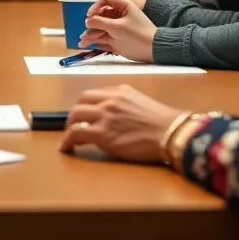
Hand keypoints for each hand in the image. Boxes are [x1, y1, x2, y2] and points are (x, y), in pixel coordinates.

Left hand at [59, 84, 184, 163]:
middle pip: (81, 102)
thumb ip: (125, 106)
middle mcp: (110, 100)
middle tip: (74, 125)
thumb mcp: (142, 104)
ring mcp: (105, 115)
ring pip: (75, 116)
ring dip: (69, 127)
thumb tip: (115, 118)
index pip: (94, 94)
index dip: (85, 105)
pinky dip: (67, 141)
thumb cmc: (163, 123)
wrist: (171, 133)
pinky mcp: (102, 134)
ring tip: (70, 138)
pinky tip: (67, 148)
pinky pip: (76, 133)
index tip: (85, 115)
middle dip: (74, 114)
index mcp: (120, 91)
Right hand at [78, 0, 156, 61]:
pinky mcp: (115, 40)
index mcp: (122, 6)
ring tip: (82, 41)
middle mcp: (118, 16)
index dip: (95, 6)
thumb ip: (100, 22)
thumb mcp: (117, 27)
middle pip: (99, 15)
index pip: (104, 0)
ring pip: (99, 28)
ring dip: (90, 34)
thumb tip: (87, 21)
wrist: (153, 50)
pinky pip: (101, 39)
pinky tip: (86, 45)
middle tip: (84, 30)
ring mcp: (116, 28)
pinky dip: (94, 41)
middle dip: (91, 23)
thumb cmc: (138, 34)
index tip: (89, 15)